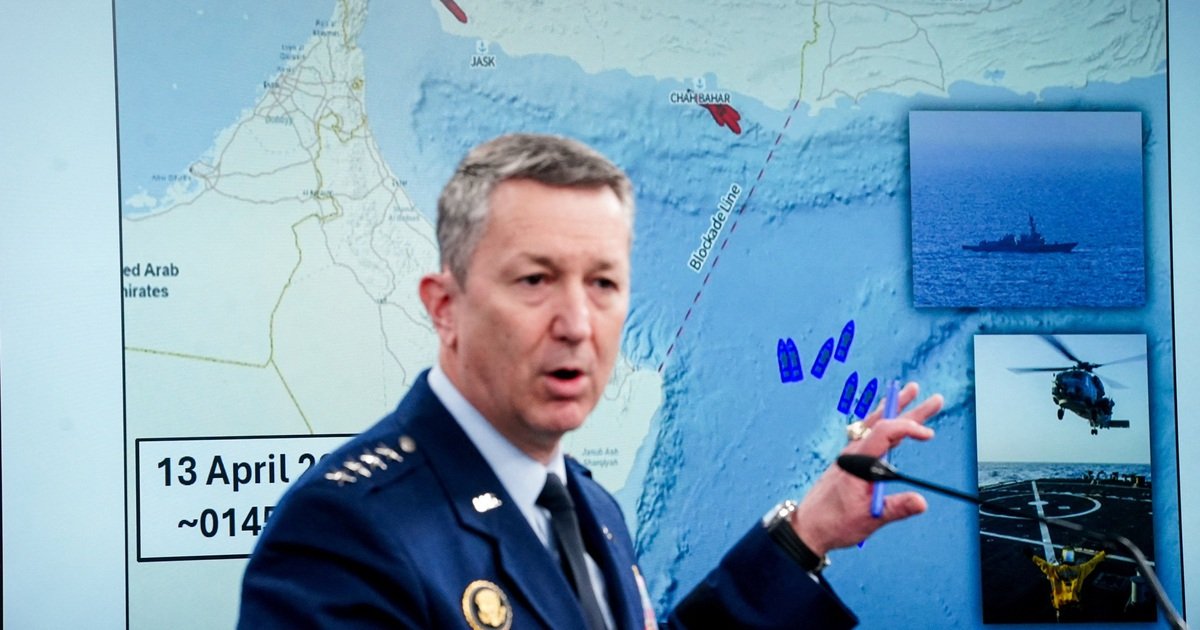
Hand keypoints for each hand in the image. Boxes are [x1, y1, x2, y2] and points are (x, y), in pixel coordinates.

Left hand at [789, 382, 942, 554]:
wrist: (809, 526)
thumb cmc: (835, 523)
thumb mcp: (870, 519)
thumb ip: (896, 508)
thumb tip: (922, 502)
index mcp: (857, 461)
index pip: (884, 432)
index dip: (907, 428)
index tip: (928, 434)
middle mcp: (853, 452)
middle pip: (884, 423)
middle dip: (910, 409)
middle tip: (933, 399)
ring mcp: (851, 455)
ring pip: (875, 424)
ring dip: (895, 409)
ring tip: (911, 392)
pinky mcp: (851, 461)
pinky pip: (868, 433)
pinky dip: (882, 422)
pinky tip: (888, 417)